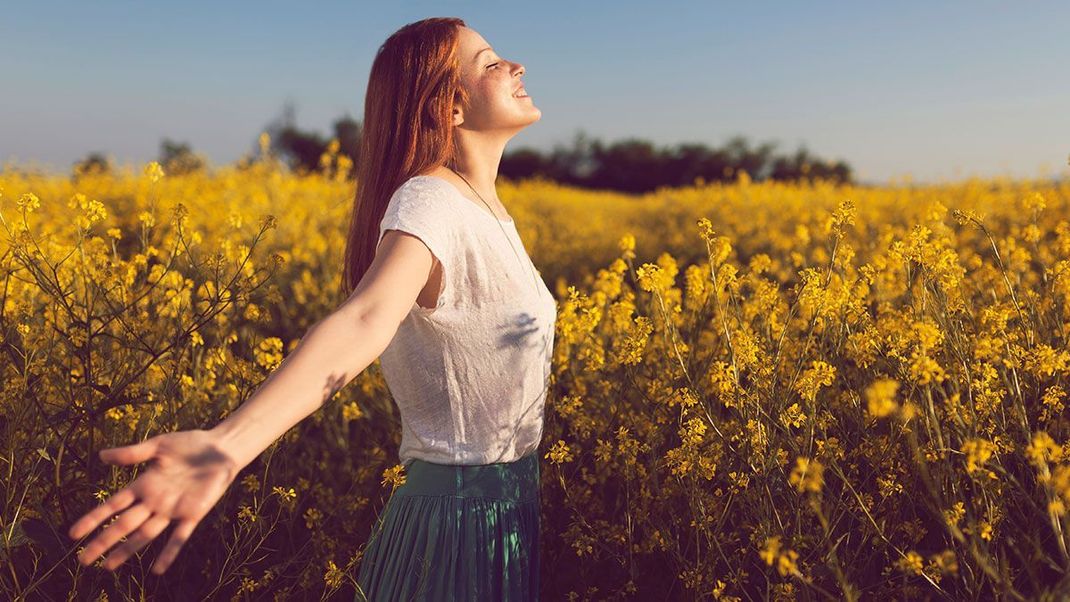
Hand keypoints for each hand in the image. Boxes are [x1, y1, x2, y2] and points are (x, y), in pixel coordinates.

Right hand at [68, 428, 243, 574]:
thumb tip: (100, 456)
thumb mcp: (158, 446)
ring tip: (108, 567)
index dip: (94, 519)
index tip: (73, 534)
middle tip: (83, 560)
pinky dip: (169, 552)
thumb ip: (131, 453)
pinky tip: (158, 569)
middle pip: (124, 524)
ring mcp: (173, 509)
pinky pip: (179, 536)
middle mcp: (154, 501)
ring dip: (128, 550)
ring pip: (145, 534)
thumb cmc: (189, 445)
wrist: (222, 448)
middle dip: (104, 541)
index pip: (113, 505)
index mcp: (144, 485)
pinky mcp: (193, 513)